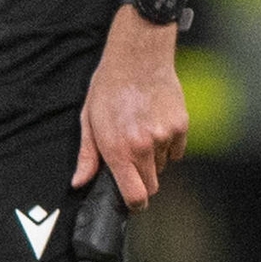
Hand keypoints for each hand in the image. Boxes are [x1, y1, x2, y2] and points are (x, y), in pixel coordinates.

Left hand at [73, 6, 191, 208]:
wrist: (138, 58)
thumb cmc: (110, 86)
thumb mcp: (89, 121)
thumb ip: (87, 156)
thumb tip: (79, 182)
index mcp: (118, 149)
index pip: (136, 195)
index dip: (135, 203)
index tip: (132, 200)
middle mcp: (144, 146)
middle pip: (152, 185)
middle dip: (143, 179)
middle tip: (132, 160)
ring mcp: (165, 136)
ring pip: (164, 165)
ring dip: (154, 158)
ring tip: (142, 132)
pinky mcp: (181, 126)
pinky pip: (177, 150)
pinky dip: (169, 145)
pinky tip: (157, 125)